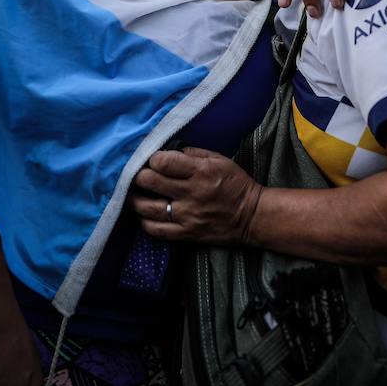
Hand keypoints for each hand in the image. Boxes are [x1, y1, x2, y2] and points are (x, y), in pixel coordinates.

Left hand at [130, 147, 262, 245]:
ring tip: (133, 194)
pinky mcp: (187, 234)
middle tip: (136, 175)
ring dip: (135, 199)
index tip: (152, 160)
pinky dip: (145, 222)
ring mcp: (188, 215)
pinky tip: (144, 215)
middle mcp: (191, 193)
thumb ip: (193, 153)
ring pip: (148, 208)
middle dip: (138, 176)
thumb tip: (168, 151)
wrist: (252, 216)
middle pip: (150, 182)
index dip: (152, 159)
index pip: (163, 162)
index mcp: (200, 171)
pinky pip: (157, 230)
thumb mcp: (220, 160)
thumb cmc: (236, 184)